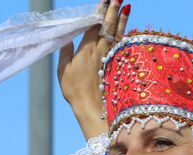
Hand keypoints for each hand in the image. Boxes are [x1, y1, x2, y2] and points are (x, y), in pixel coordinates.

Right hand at [57, 0, 130, 139]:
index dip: (100, 10)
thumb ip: (65, 53)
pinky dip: (125, 34)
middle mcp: (100, 50)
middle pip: (108, 25)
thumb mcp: (64, 71)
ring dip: (122, 18)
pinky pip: (121, 45)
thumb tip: (66, 38)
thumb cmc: (74, 91)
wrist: (91, 107)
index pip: (94, 24)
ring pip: (117, 33)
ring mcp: (109, 57)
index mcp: (86, 48)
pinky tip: (128, 28)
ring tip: (127, 5)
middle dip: (113, 9)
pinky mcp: (115, 65)